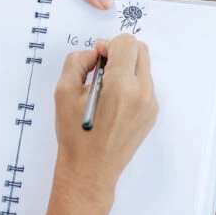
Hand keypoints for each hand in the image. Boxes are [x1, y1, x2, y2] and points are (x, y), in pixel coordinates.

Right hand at [53, 35, 157, 200]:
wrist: (90, 170)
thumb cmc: (76, 136)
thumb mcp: (64, 92)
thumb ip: (78, 61)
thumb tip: (94, 53)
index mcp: (121, 85)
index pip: (126, 43)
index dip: (108, 44)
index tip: (97, 57)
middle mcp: (142, 93)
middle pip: (140, 50)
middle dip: (120, 52)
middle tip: (101, 67)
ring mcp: (150, 105)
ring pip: (144, 67)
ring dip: (126, 67)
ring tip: (105, 88)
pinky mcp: (151, 114)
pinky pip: (145, 86)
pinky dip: (131, 84)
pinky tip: (113, 101)